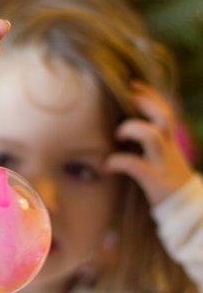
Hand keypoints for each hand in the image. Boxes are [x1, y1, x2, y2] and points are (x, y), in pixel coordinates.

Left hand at [103, 81, 193, 206]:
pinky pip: (136, 166)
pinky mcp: (155, 180)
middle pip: (163, 116)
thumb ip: (149, 143)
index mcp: (169, 141)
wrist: (186, 208)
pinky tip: (105, 166)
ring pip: (153, 136)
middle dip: (145, 102)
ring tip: (117, 134)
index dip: (150, 95)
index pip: (164, 109)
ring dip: (132, 129)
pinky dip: (117, 162)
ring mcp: (162, 163)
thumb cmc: (166, 181)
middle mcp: (168, 148)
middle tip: (125, 97)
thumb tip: (122, 128)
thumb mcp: (162, 158)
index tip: (132, 84)